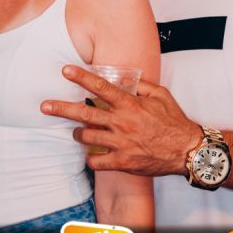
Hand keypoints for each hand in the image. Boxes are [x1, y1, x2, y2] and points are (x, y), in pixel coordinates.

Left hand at [41, 65, 201, 175]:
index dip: (81, 77)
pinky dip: (90, 159)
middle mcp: (122, 122)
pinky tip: (90, 156)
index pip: (100, 86)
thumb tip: (126, 78)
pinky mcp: (123, 162)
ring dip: (77, 134)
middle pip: (84, 112)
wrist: (188, 151)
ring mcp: (121, 143)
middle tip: (44, 106)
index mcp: (130, 104)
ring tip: (75, 133)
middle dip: (61, 108)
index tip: (65, 71)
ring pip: (86, 137)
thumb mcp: (162, 96)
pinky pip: (96, 162)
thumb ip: (142, 86)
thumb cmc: (175, 122)